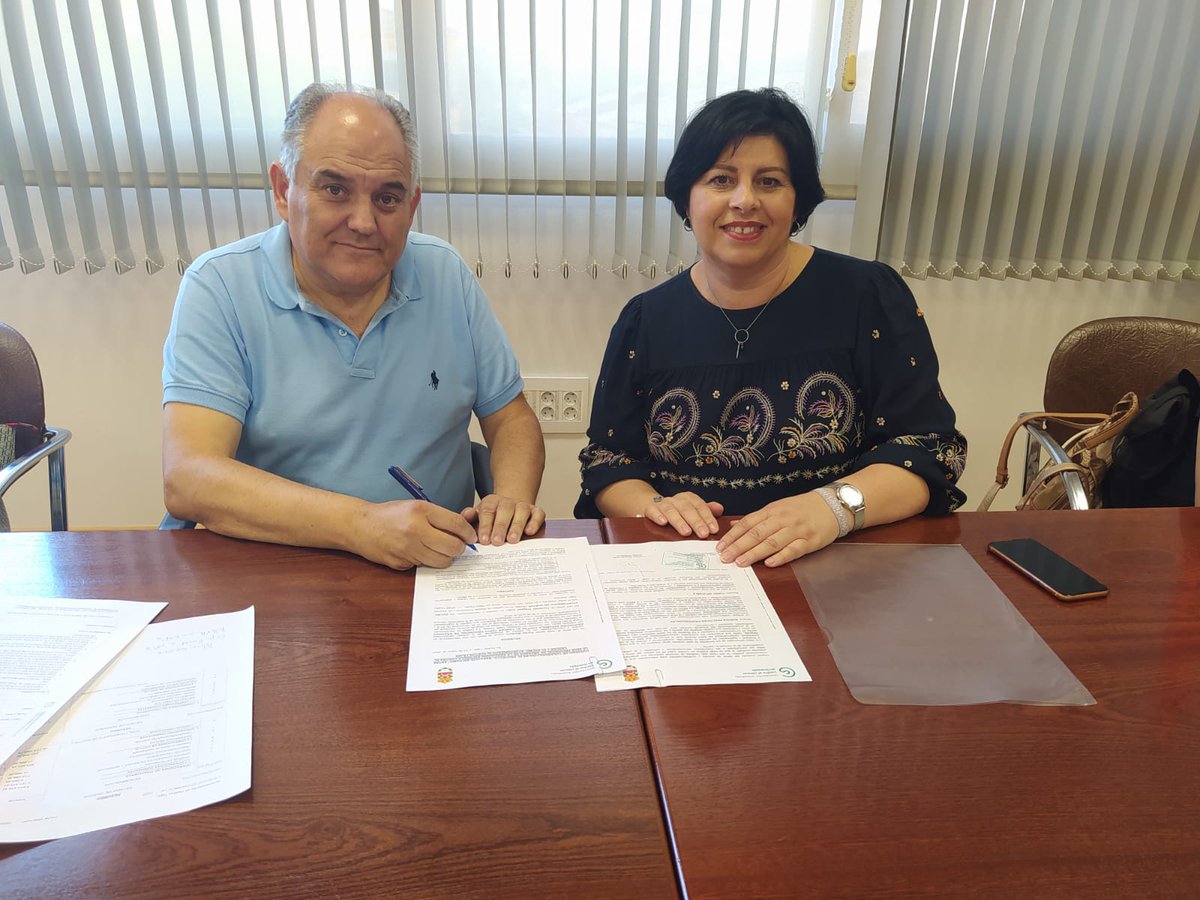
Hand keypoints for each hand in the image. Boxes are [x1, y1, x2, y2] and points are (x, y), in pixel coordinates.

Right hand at [356, 500, 478, 569]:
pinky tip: (418, 552)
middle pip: (452, 547)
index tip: (471, 536)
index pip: (456, 525)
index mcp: (421, 511)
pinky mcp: (401, 563)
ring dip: (445, 557)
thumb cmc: (390, 514)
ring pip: (441, 561)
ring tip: (439, 549)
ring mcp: (407, 549)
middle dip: (459, 549)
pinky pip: (424, 566)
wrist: (360, 525)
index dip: (468, 533)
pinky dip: (426, 561)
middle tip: (457, 546)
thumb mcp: (415, 506)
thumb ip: (438, 517)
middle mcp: (415, 530)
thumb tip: (463, 531)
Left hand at [464, 494, 545, 544]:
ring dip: (517, 526)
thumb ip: (470, 518)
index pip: (487, 511)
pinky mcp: (536, 512)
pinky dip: (535, 522)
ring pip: (522, 512)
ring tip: (512, 539)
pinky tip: (529, 532)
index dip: (485, 525)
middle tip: (497, 541)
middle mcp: (508, 502)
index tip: (484, 540)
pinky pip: (538, 514)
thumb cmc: (493, 519)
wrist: (511, 509)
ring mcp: (523, 506)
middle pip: (505, 511)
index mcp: (491, 502)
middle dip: (500, 527)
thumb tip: (465, 516)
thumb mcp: (479, 517)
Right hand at [642, 491, 723, 538]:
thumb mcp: (694, 510)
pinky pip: (652, 510)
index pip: (700, 506)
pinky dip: (657, 516)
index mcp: (688, 499)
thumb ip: (707, 511)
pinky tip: (663, 522)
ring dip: (679, 521)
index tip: (713, 529)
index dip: (707, 517)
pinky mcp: (650, 509)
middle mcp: (676, 500)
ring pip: (671, 510)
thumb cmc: (678, 512)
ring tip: (686, 532)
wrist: (654, 507)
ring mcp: (662, 504)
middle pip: (687, 509)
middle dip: (696, 521)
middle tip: (703, 534)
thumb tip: (720, 509)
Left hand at [716, 492, 839, 566]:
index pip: (747, 523)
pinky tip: (769, 563)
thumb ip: (756, 518)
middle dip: (738, 546)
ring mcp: (796, 530)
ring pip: (772, 542)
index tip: (720, 547)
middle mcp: (782, 519)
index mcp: (772, 510)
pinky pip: (793, 550)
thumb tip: (733, 526)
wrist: (832, 505)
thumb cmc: (802, 508)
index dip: (732, 536)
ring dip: (754, 553)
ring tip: (740, 562)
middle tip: (724, 558)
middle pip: (756, 533)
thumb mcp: (777, 507)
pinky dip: (781, 557)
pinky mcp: (810, 541)